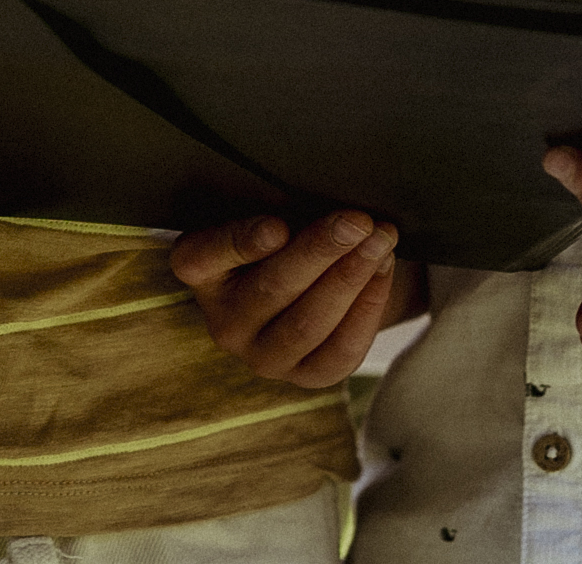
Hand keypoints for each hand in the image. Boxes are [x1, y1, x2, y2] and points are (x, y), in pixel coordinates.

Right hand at [168, 211, 412, 388]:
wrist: (311, 277)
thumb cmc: (284, 228)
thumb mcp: (266, 209)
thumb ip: (280, 205)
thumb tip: (328, 211)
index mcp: (198, 271)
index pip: (204, 259)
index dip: (241, 243)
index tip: (277, 227)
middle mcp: (223, 322)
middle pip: (271, 289)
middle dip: (321, 252)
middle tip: (358, 222)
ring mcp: (262, 357)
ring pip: (308, 323)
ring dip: (351, 278)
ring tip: (381, 242)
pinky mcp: (305, 377)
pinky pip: (339, 351)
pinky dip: (367, 309)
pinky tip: (382, 272)